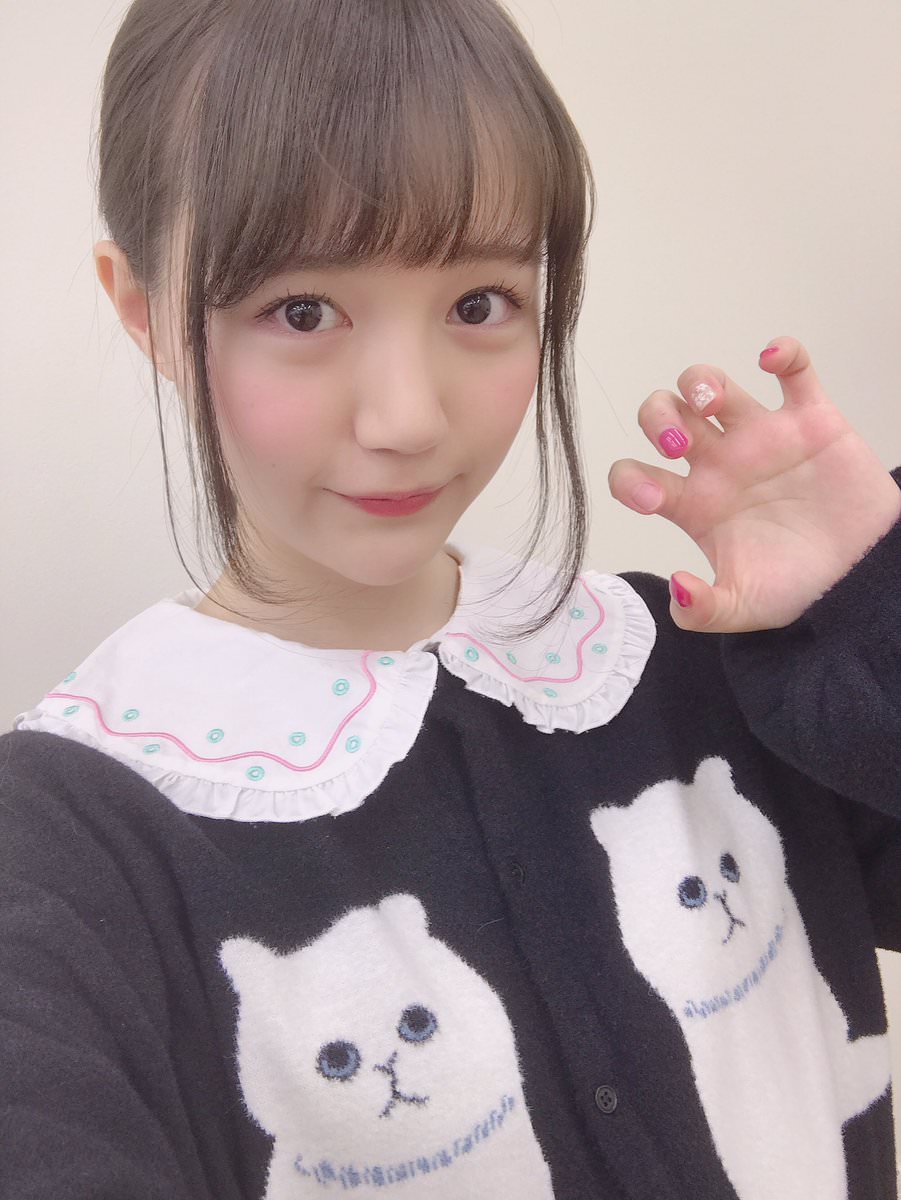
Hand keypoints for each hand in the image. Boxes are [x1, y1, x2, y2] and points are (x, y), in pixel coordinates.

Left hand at [607, 336, 900, 632]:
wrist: (864, 575)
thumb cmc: (799, 585)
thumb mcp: (745, 608)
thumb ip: (704, 609)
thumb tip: (676, 588)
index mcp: (694, 503)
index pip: (637, 475)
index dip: (629, 479)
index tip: (652, 498)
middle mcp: (719, 463)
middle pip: (664, 415)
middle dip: (657, 419)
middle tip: (679, 445)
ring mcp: (761, 438)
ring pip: (712, 385)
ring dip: (700, 382)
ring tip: (711, 404)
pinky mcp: (810, 420)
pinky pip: (794, 370)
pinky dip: (784, 353)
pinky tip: (772, 360)